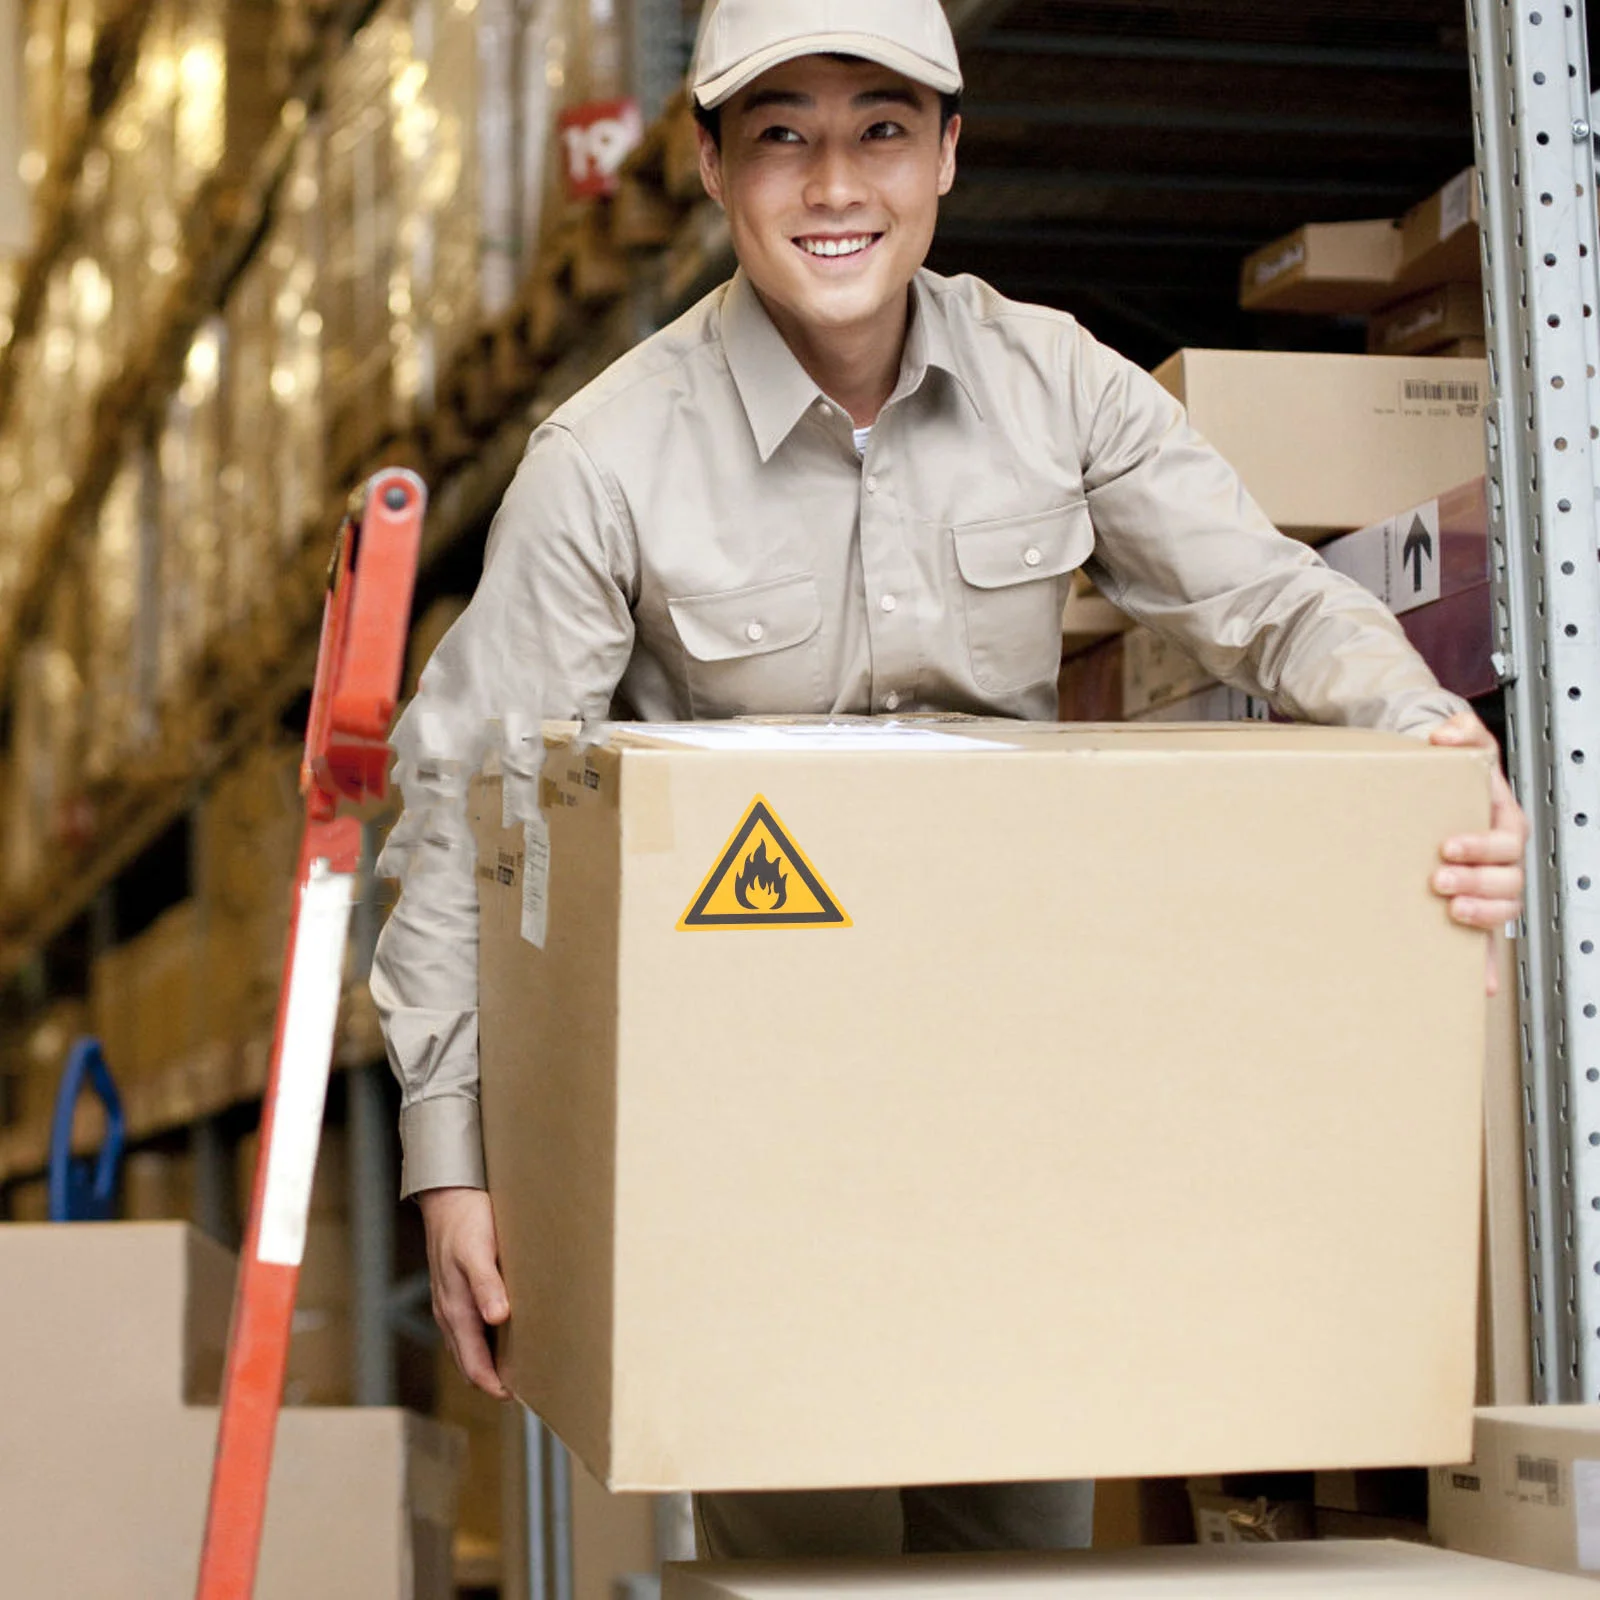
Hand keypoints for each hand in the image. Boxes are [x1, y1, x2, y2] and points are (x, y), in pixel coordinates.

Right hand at [418, 1186, 510, 1398]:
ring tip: (523, 1365)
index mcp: (455, 1310)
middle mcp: (449, 1312)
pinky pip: (469, 1327)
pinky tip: (507, 1331)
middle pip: (470, 1362)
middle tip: (530, 1387)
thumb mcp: (477, 1252)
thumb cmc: (465, 1220)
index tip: (521, 1396)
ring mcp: (450, 1302)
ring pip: (469, 1346)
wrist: (449, 1193)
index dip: (494, 1385)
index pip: (473, 1365)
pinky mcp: (455, 1290)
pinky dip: (486, 1339)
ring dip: (490, 1360)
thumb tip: (498, 1320)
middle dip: (494, 1379)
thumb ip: (487, 1285)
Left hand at [1428, 711, 1529, 995]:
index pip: (1505, 840)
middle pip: (1506, 880)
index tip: (1447, 846)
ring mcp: (1491, 887)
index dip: (1480, 846)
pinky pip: (1487, 943)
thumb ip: (1461, 732)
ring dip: (1481, 917)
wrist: (1438, 793)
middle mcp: (1503, 859)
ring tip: (1450, 911)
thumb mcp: (1460, 746)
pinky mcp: (1474, 909)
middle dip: (1476, 882)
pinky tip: (1478, 984)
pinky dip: (1484, 965)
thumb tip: (1448, 736)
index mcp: (1505, 824)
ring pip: (1502, 911)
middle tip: (1439, 880)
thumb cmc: (1452, 776)